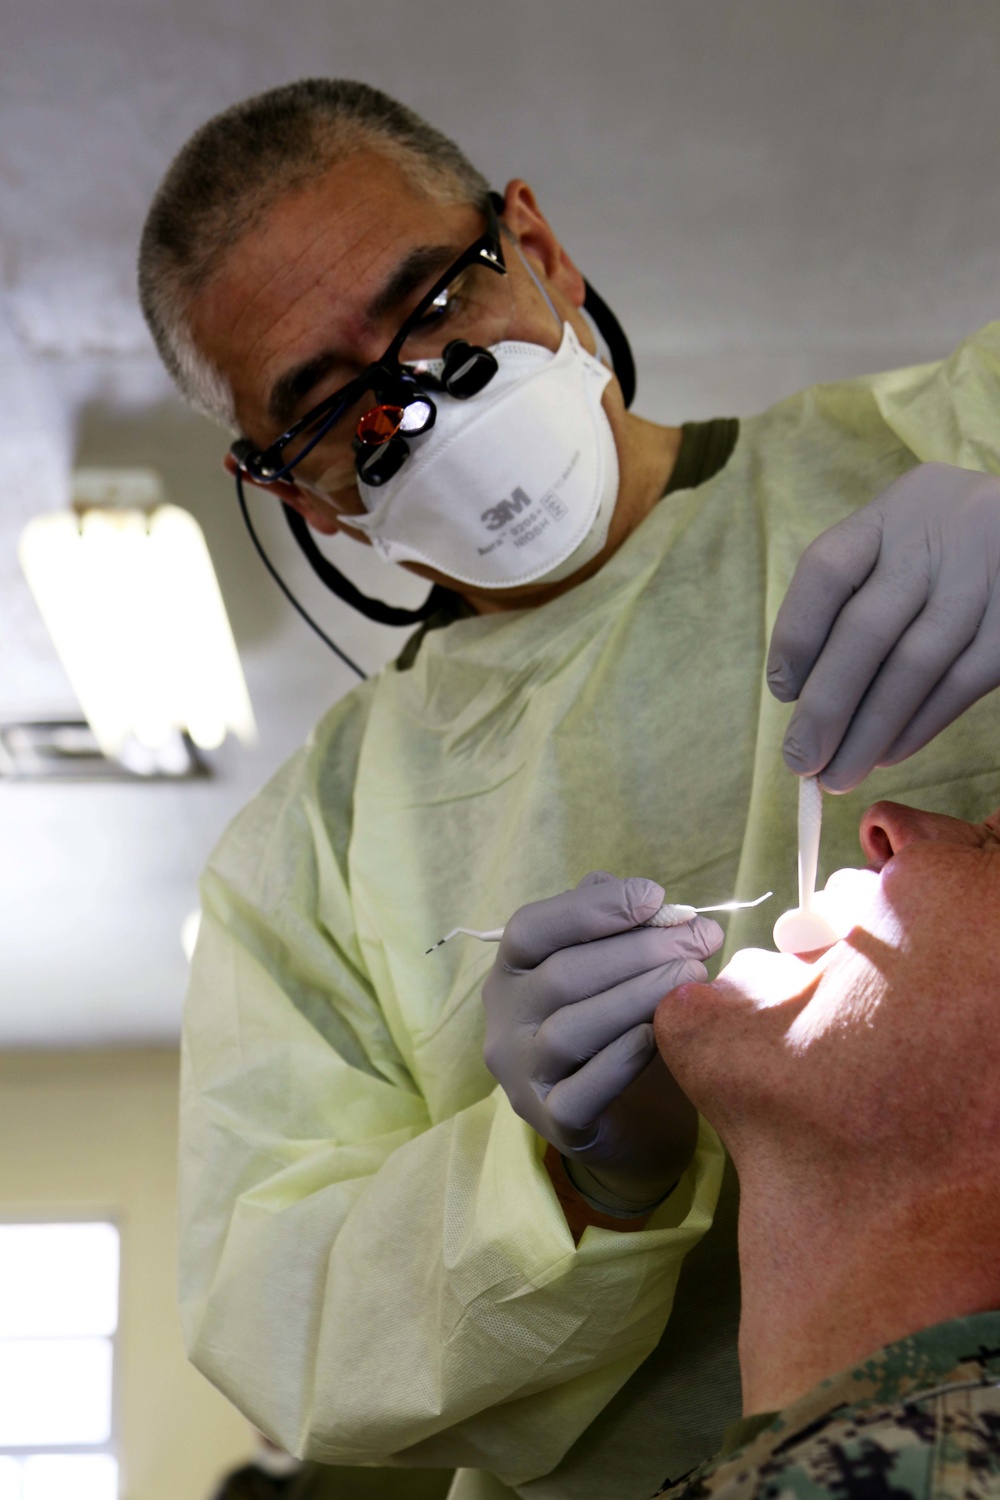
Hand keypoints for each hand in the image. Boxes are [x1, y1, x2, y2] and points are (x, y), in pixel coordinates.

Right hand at [482, 873, 723, 1208]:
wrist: (637, 1121)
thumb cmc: (623, 1027)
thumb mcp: (618, 969)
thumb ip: (621, 930)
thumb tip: (652, 901)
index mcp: (512, 971)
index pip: (531, 929)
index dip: (590, 909)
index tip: (655, 897)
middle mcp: (505, 1020)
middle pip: (560, 976)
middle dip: (637, 951)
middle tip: (700, 938)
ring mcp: (522, 1075)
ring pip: (569, 1029)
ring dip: (636, 996)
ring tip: (693, 976)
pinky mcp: (552, 1123)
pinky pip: (582, 1090)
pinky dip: (622, 1057)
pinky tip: (660, 1034)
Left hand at [768, 464, 999, 791]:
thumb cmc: (943, 554)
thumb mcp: (898, 546)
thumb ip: (853, 601)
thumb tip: (804, 697)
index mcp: (892, 514)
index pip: (827, 569)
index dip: (796, 634)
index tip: (781, 692)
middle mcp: (937, 539)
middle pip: (867, 628)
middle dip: (826, 705)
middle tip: (800, 759)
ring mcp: (983, 578)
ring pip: (915, 665)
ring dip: (869, 731)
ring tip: (837, 774)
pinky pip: (960, 684)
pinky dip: (918, 725)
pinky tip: (887, 753)